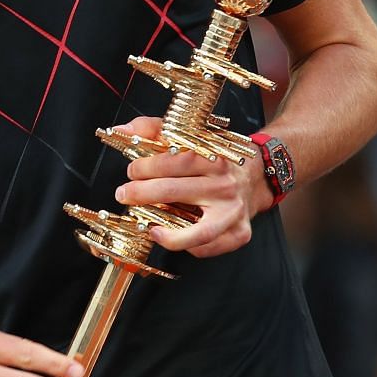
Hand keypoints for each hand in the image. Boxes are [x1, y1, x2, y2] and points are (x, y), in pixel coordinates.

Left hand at [111, 116, 269, 257]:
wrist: (256, 177)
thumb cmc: (214, 159)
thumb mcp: (188, 136)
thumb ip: (152, 129)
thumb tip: (120, 129)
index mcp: (213, 158)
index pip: (173, 162)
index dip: (145, 167)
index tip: (132, 171)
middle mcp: (225, 185)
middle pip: (175, 193)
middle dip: (141, 194)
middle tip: (124, 195)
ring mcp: (233, 212)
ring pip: (198, 232)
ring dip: (167, 234)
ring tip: (149, 228)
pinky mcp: (239, 233)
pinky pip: (207, 247)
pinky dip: (186, 245)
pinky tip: (170, 235)